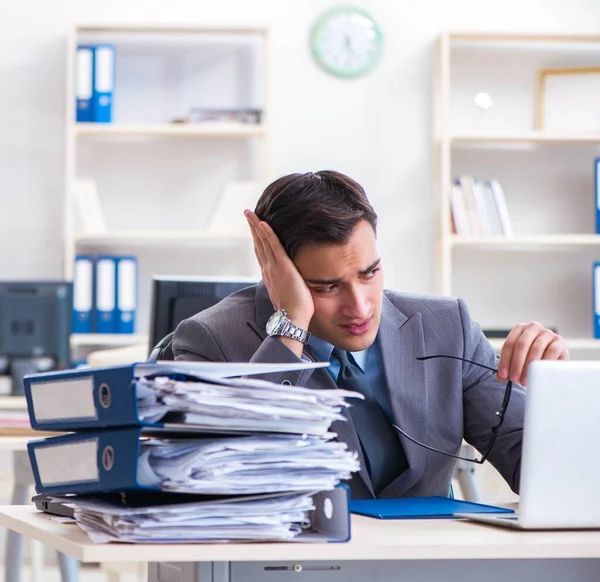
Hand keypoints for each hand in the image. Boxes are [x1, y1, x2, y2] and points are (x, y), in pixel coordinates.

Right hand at [244, 210, 313, 326]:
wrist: (293, 319)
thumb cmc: (294, 310)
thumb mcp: (288, 292)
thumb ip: (286, 282)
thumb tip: (291, 278)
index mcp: (269, 274)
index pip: (261, 252)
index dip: (257, 238)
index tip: (254, 226)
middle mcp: (268, 269)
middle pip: (257, 243)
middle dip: (252, 227)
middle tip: (247, 213)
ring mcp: (274, 268)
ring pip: (262, 242)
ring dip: (256, 225)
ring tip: (250, 212)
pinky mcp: (283, 267)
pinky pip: (274, 246)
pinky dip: (268, 234)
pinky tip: (263, 223)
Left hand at [497, 322, 568, 385]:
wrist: (553, 360)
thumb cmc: (532, 359)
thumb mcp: (518, 361)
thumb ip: (508, 368)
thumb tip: (499, 376)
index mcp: (520, 328)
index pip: (509, 344)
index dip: (505, 361)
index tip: (503, 375)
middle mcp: (533, 327)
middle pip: (521, 345)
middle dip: (516, 364)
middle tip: (514, 379)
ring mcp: (547, 333)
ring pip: (535, 348)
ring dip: (529, 366)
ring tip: (525, 380)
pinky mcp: (560, 342)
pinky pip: (551, 351)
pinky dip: (544, 363)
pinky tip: (540, 373)